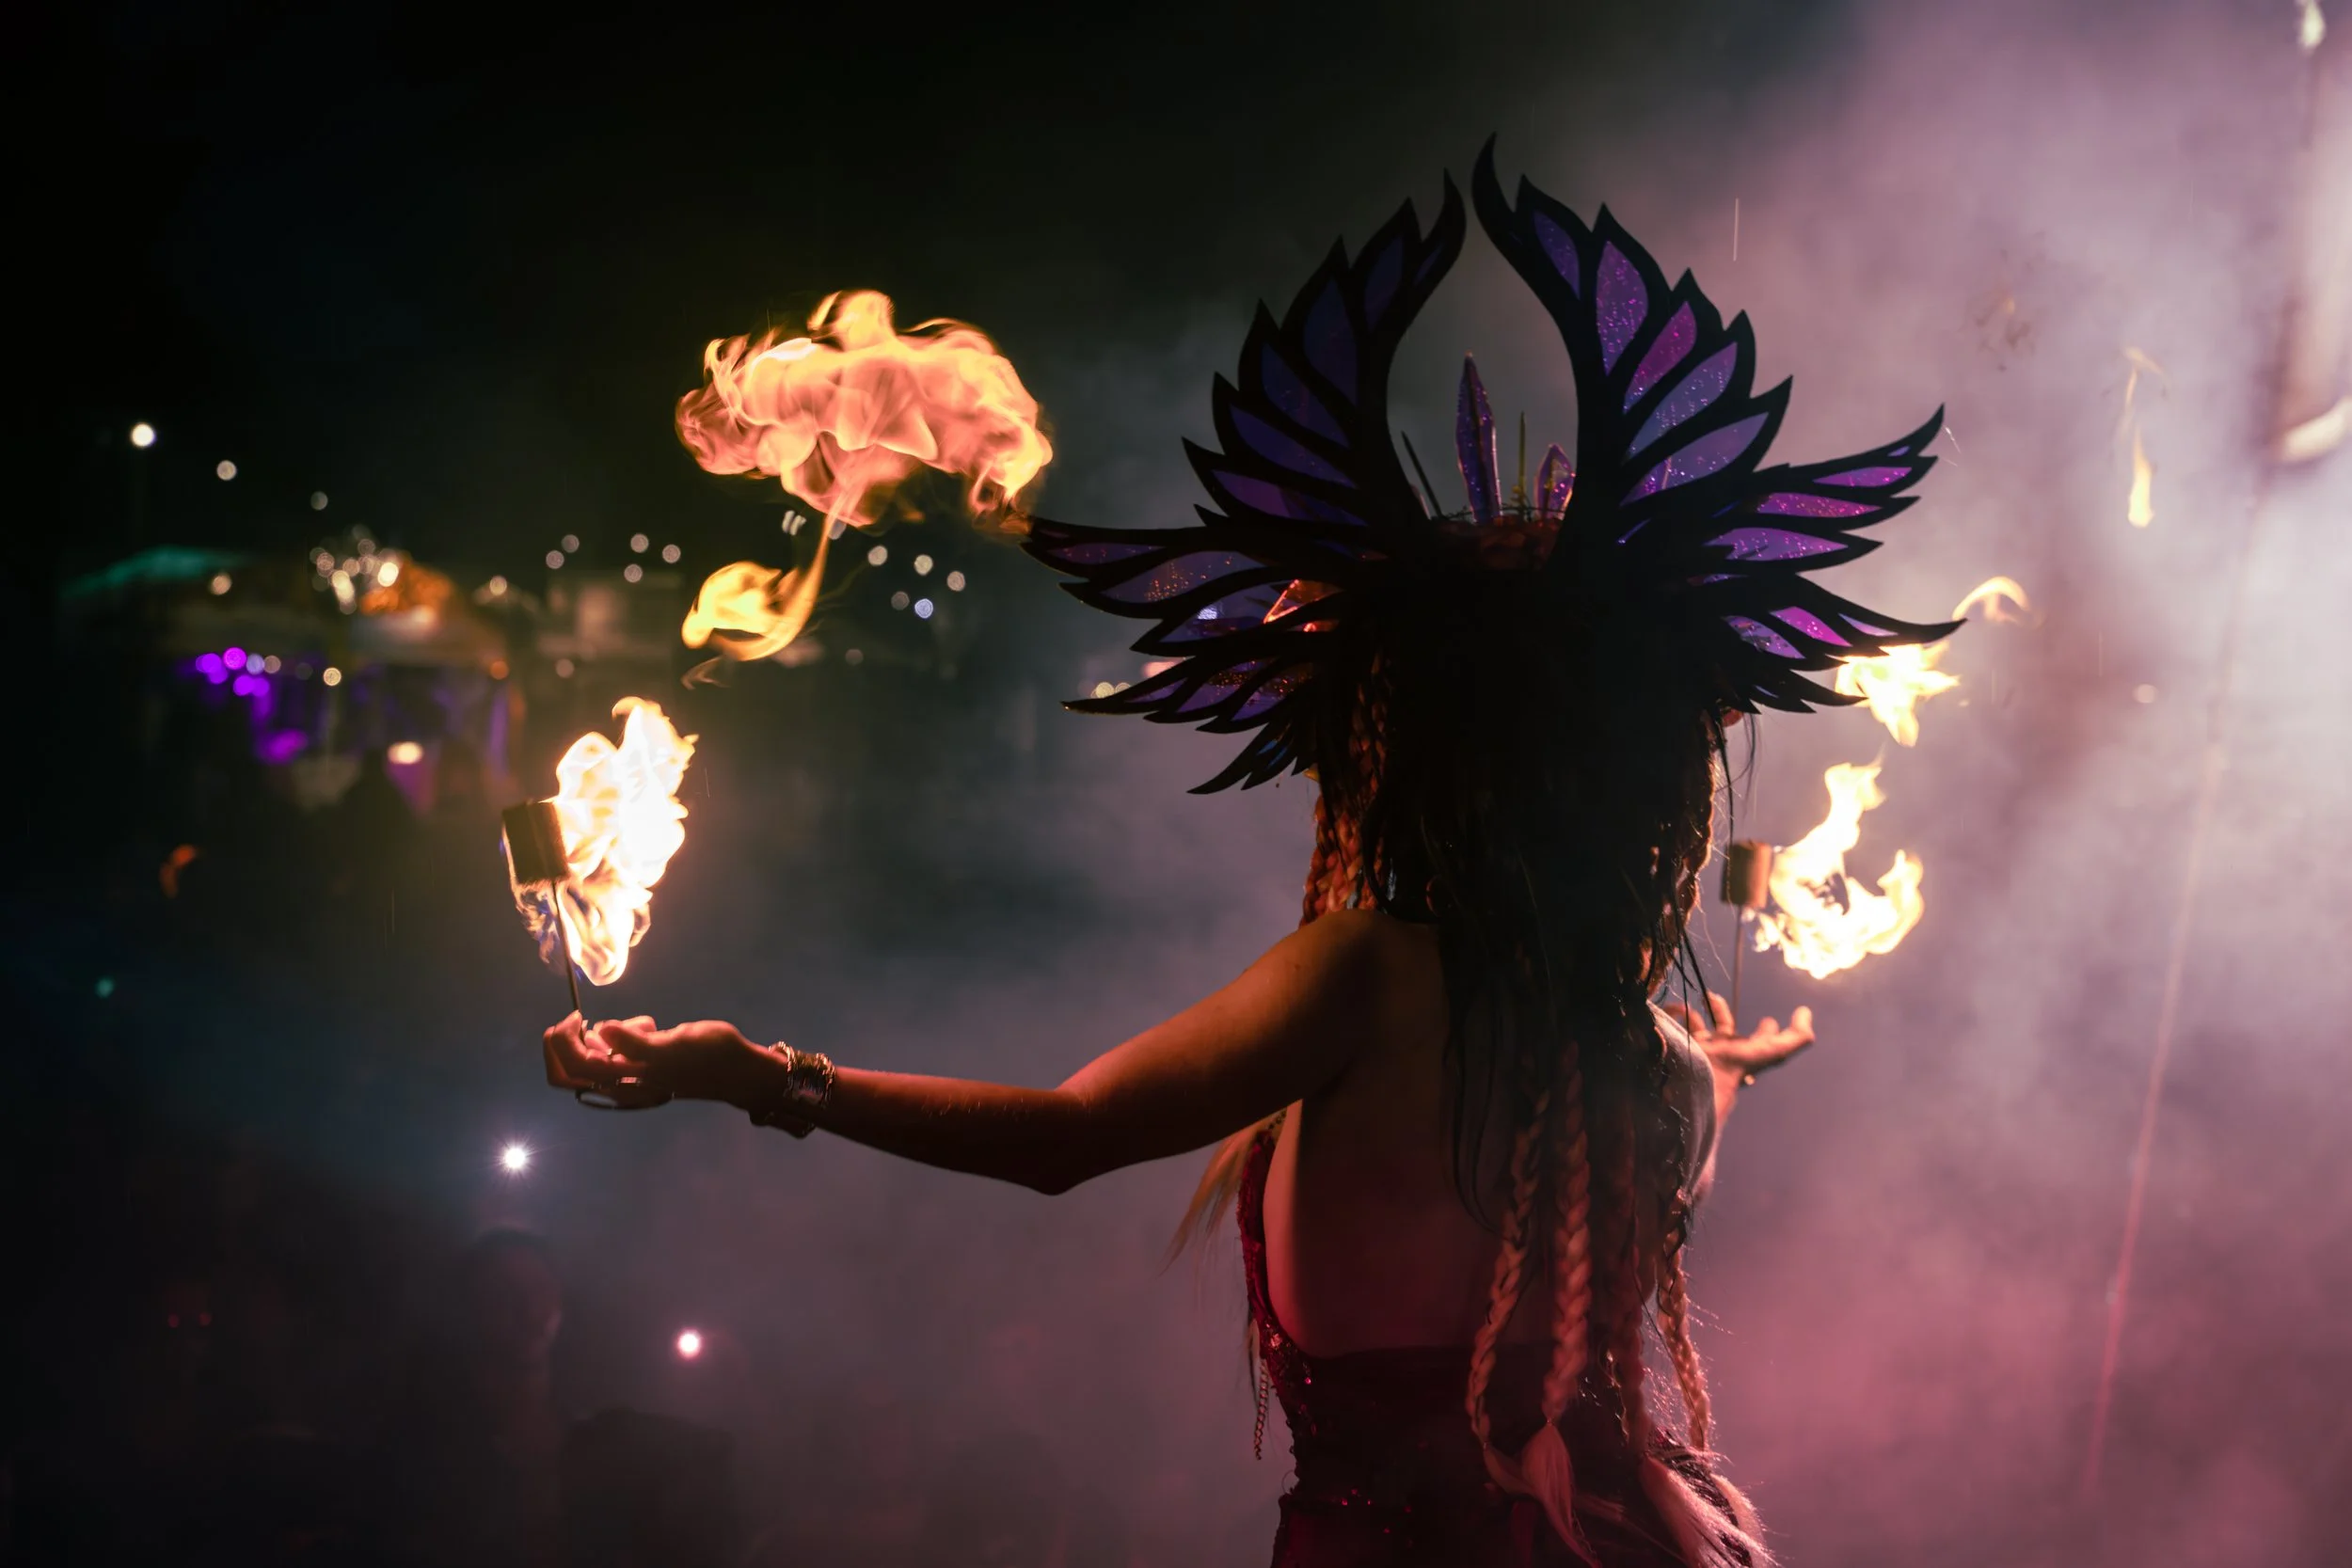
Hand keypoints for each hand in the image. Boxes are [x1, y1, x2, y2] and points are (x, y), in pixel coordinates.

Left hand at [541, 1013, 766, 1108]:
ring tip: (642, 1024)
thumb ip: (634, 1042)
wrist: (737, 1069)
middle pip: (567, 1070)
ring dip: (599, 1035)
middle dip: (564, 1041)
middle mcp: (618, 1084)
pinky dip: (619, 1034)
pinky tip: (648, 1027)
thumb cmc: (708, 1057)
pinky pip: (612, 1051)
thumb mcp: (672, 1047)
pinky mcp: (638, 1066)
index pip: (571, 1067)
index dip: (562, 1041)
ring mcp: (627, 1076)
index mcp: (622, 1083)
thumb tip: (602, 1029)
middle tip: (579, 1018)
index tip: (578, 1017)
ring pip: (589, 1057)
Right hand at [1663, 993, 1815, 1084]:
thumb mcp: (1776, 1050)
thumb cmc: (1739, 1065)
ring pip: (1703, 1026)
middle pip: (1728, 1033)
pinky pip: (1681, 1025)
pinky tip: (1678, 1007)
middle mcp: (1726, 1052)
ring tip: (1706, 996)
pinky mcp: (1683, 1044)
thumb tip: (1806, 1011)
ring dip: (1703, 1012)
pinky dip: (1680, 1013)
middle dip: (1725, 1017)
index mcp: (1747, 1054)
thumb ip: (1797, 1036)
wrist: (1700, 1078)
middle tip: (1721, 1002)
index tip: (1769, 1019)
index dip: (1766, 1030)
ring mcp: (1704, 1048)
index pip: (1760, 1041)